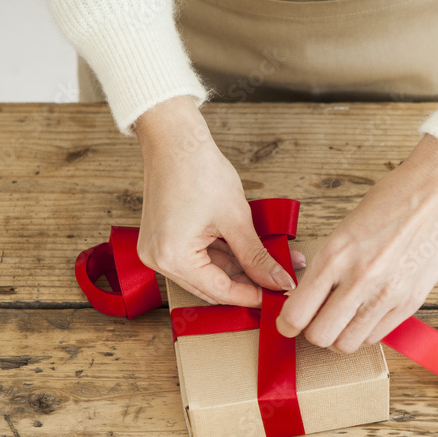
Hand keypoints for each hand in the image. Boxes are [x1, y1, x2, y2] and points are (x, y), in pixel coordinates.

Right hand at [134, 96, 304, 306]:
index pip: (221, 292)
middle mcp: (159, 260)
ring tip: (269, 262)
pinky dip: (222, 257)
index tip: (278, 296)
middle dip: (247, 283)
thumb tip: (279, 282)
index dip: (253, 295)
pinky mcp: (162, 241)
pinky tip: (246, 252)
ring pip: (206, 273)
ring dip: (237, 269)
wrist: (175, 141)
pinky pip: (197, 259)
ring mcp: (157, 251)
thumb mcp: (237, 219)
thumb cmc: (199, 170)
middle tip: (277, 281)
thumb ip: (258, 257)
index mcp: (173, 258)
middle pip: (211, 287)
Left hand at [277, 134, 437, 352]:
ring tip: (343, 318)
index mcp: (334, 256)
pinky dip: (364, 332)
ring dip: (339, 336)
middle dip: (312, 332)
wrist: (436, 195)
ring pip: (346, 344)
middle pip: (319, 336)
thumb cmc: (389, 203)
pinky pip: (375, 337)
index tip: (288, 322)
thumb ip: (324, 267)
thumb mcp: (342, 230)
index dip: (286, 324)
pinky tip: (365, 313)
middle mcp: (359, 279)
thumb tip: (305, 299)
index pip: (297, 314)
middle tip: (317, 320)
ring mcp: (386, 295)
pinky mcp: (409, 304)